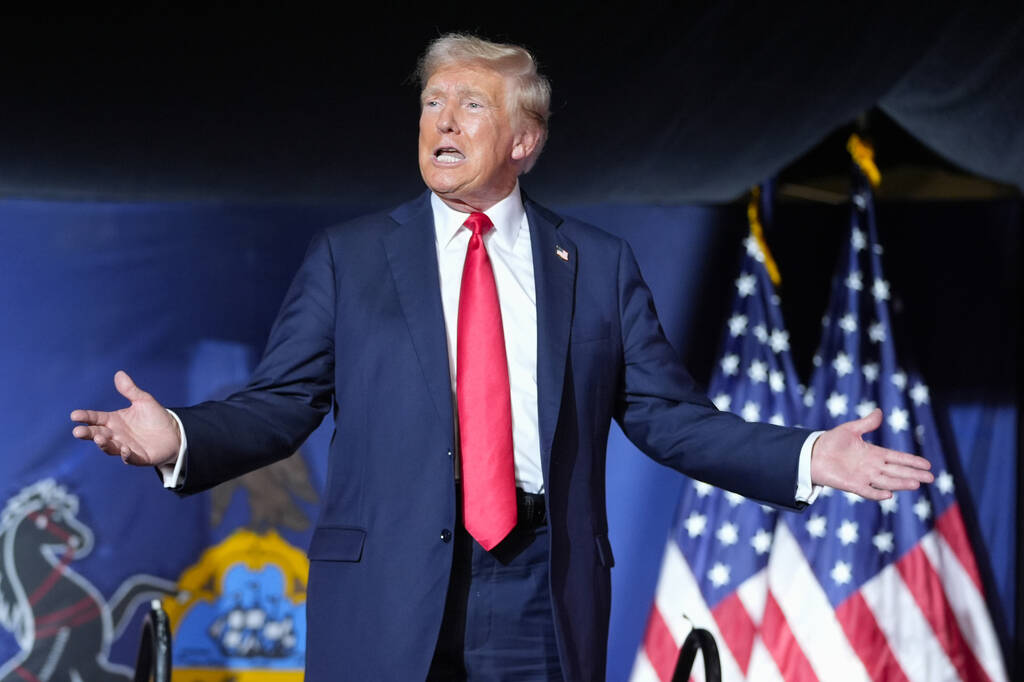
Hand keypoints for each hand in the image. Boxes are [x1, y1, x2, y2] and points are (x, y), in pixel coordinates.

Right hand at [71, 370, 180, 466]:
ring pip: (110, 447)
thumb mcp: (143, 400)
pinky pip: (129, 458)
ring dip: (103, 444)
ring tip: (99, 438)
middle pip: (98, 434)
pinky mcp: (138, 457)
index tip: (74, 415)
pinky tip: (124, 449)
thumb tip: (119, 373)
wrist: (174, 433)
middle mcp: (116, 435)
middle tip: (78, 431)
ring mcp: (125, 447)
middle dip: (88, 433)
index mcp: (114, 420)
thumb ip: (130, 390)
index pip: (96, 418)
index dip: (85, 416)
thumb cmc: (155, 417)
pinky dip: (126, 455)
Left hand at [810, 408, 933, 500]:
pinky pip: (867, 490)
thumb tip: (880, 411)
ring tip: (916, 484)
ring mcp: (863, 476)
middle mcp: (872, 466)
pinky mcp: (852, 484)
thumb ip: (867, 423)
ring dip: (900, 483)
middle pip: (897, 471)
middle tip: (930, 478)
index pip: (897, 458)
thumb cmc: (831, 441)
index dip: (912, 461)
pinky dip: (877, 493)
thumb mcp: (850, 429)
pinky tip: (888, 494)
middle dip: (913, 474)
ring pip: (886, 481)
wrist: (812, 453)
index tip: (927, 465)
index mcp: (874, 453)